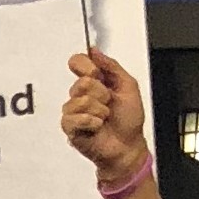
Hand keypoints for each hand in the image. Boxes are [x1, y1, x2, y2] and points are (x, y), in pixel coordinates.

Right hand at [62, 51, 151, 182]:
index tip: (97, 73)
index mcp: (94, 82)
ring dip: (99, 111)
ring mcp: (74, 110)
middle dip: (101, 94)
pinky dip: (92, 122)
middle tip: (108, 104)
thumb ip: (112, 66)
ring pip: (80, 100)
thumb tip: (95, 52)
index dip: (86, 65)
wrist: (127, 147)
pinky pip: (75, 117)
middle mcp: (81, 94)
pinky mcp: (69, 126)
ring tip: (104, 118)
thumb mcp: (129, 86)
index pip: (78, 62)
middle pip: (82, 82)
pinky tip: (97, 127)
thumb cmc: (129, 121)